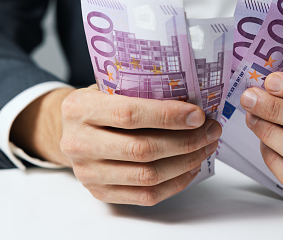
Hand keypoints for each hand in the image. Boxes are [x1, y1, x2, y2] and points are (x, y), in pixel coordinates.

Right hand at [11, 85, 220, 205]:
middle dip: (186, 141)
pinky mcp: (100, 192)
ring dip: (185, 162)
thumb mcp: (109, 86)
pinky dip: (175, 182)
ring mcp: (87, 172)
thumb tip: (193, 100)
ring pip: (147, 175)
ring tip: (205, 147)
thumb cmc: (100, 103)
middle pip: (142, 149)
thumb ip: (140, 91)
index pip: (129, 114)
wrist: (71, 130)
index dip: (168, 116)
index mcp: (80, 108)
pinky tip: (190, 167)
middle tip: (211, 131)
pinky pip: (145, 195)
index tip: (198, 115)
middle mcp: (78, 142)